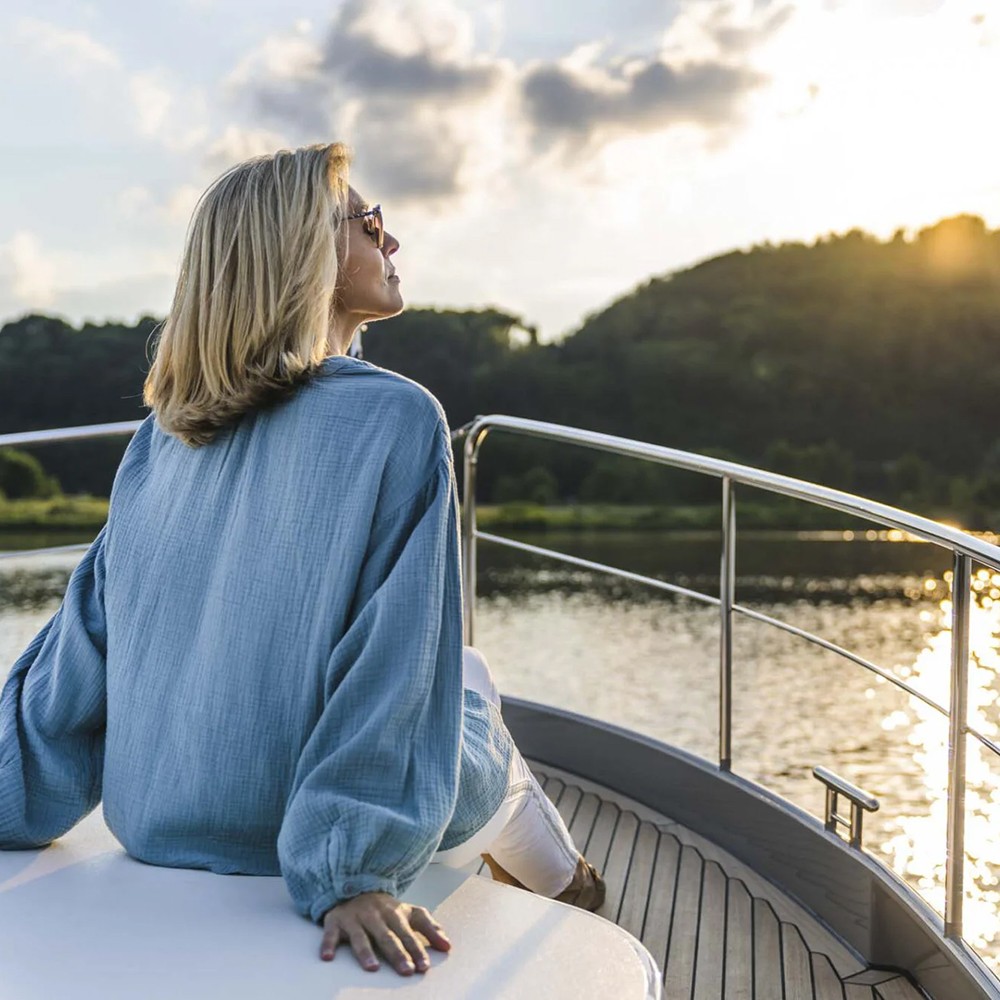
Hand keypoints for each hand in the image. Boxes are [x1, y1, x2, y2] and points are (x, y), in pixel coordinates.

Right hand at [320, 891, 450, 974]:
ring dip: (365, 952)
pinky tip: (328, 957)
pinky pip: (330, 933)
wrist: (355, 885)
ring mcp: (354, 918)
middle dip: (397, 953)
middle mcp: (375, 916)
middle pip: (387, 937)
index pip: (407, 934)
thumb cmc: (385, 909)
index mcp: (394, 914)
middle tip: (406, 971)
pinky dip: (328, 944)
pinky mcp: (335, 921)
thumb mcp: (409, 913)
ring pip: (360, 937)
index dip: (416, 949)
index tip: (423, 966)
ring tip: (372, 968)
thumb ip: (429, 928)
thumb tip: (448, 946)